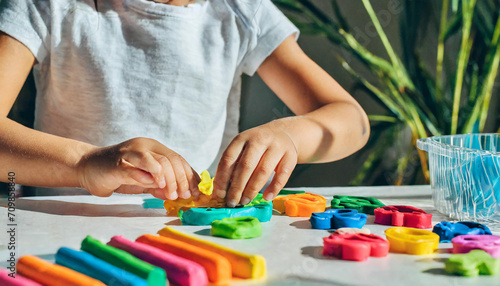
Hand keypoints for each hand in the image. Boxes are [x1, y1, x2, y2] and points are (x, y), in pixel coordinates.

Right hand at [77, 137, 199, 198]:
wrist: (88, 167)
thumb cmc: (118, 175)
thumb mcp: (144, 180)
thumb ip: (161, 185)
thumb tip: (181, 194)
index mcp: (154, 148)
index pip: (178, 159)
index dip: (189, 176)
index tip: (195, 192)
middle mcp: (145, 146)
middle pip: (172, 160)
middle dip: (181, 180)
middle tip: (183, 196)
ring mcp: (132, 152)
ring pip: (159, 162)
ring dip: (169, 180)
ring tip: (171, 194)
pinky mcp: (118, 162)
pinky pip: (138, 167)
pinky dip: (149, 177)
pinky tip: (153, 186)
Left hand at [213, 121, 297, 206]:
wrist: (282, 133)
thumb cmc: (257, 146)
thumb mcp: (243, 148)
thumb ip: (233, 165)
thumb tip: (222, 191)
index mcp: (242, 138)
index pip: (228, 159)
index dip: (222, 179)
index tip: (219, 195)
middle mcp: (259, 140)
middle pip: (245, 166)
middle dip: (237, 188)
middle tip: (232, 202)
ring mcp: (276, 147)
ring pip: (262, 171)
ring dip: (252, 190)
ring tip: (245, 201)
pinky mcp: (290, 156)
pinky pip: (282, 175)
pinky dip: (274, 188)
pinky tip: (266, 198)